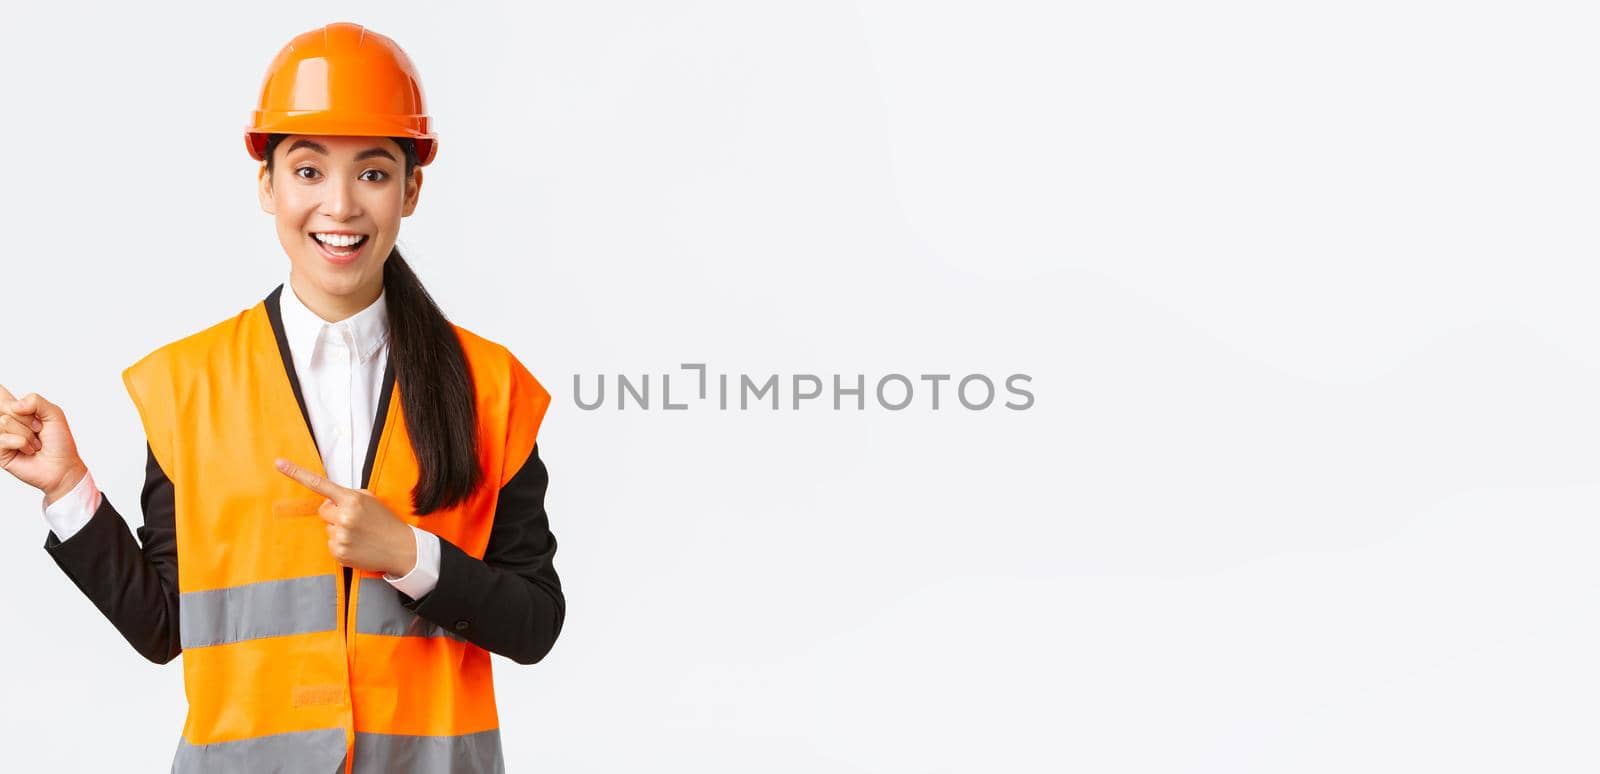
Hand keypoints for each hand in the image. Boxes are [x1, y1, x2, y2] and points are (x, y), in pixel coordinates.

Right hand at [0, 385, 87, 504]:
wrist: (62, 466)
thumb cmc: (59, 442)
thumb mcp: (54, 414)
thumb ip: (36, 401)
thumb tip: (14, 405)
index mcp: (18, 409)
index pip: (0, 394)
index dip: (0, 392)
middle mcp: (7, 421)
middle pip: (4, 406)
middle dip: (27, 418)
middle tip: (38, 429)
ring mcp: (2, 436)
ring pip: (4, 421)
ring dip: (27, 433)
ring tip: (35, 443)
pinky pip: (3, 439)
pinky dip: (22, 443)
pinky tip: (29, 450)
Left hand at [273, 457, 416, 576]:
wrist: (402, 548)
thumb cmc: (386, 522)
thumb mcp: (371, 500)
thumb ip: (347, 496)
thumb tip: (327, 501)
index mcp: (352, 499)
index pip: (319, 484)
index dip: (296, 473)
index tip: (278, 463)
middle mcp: (344, 516)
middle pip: (323, 510)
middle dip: (334, 513)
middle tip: (356, 520)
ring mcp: (341, 535)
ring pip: (327, 528)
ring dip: (339, 530)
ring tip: (360, 535)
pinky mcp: (339, 552)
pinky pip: (330, 544)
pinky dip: (341, 545)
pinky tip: (357, 545)